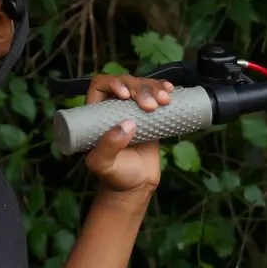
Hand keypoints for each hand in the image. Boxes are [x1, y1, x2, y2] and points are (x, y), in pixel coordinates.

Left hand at [81, 74, 172, 194]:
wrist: (136, 185)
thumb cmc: (114, 175)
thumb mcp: (104, 164)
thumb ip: (108, 146)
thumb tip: (126, 125)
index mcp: (96, 113)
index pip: (100, 86)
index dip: (112, 83)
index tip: (125, 95)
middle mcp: (113, 107)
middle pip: (125, 82)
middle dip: (139, 88)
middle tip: (150, 105)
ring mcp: (132, 109)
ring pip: (142, 85)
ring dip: (154, 88)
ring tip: (165, 100)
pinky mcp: (150, 114)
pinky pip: (156, 94)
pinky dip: (163, 89)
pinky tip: (170, 90)